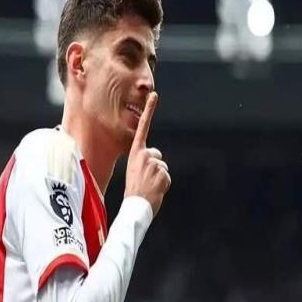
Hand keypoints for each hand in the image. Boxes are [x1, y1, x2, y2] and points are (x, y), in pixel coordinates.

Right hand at [124, 92, 170, 216]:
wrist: (134, 207)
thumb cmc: (134, 191)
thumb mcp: (135, 171)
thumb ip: (144, 162)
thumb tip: (156, 162)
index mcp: (135, 152)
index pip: (143, 127)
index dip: (149, 110)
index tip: (154, 94)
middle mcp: (145, 155)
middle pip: (157, 156)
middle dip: (155, 167)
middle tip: (145, 180)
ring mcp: (154, 163)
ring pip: (163, 168)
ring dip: (159, 178)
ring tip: (148, 187)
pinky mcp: (163, 172)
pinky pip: (167, 177)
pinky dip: (164, 185)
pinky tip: (155, 190)